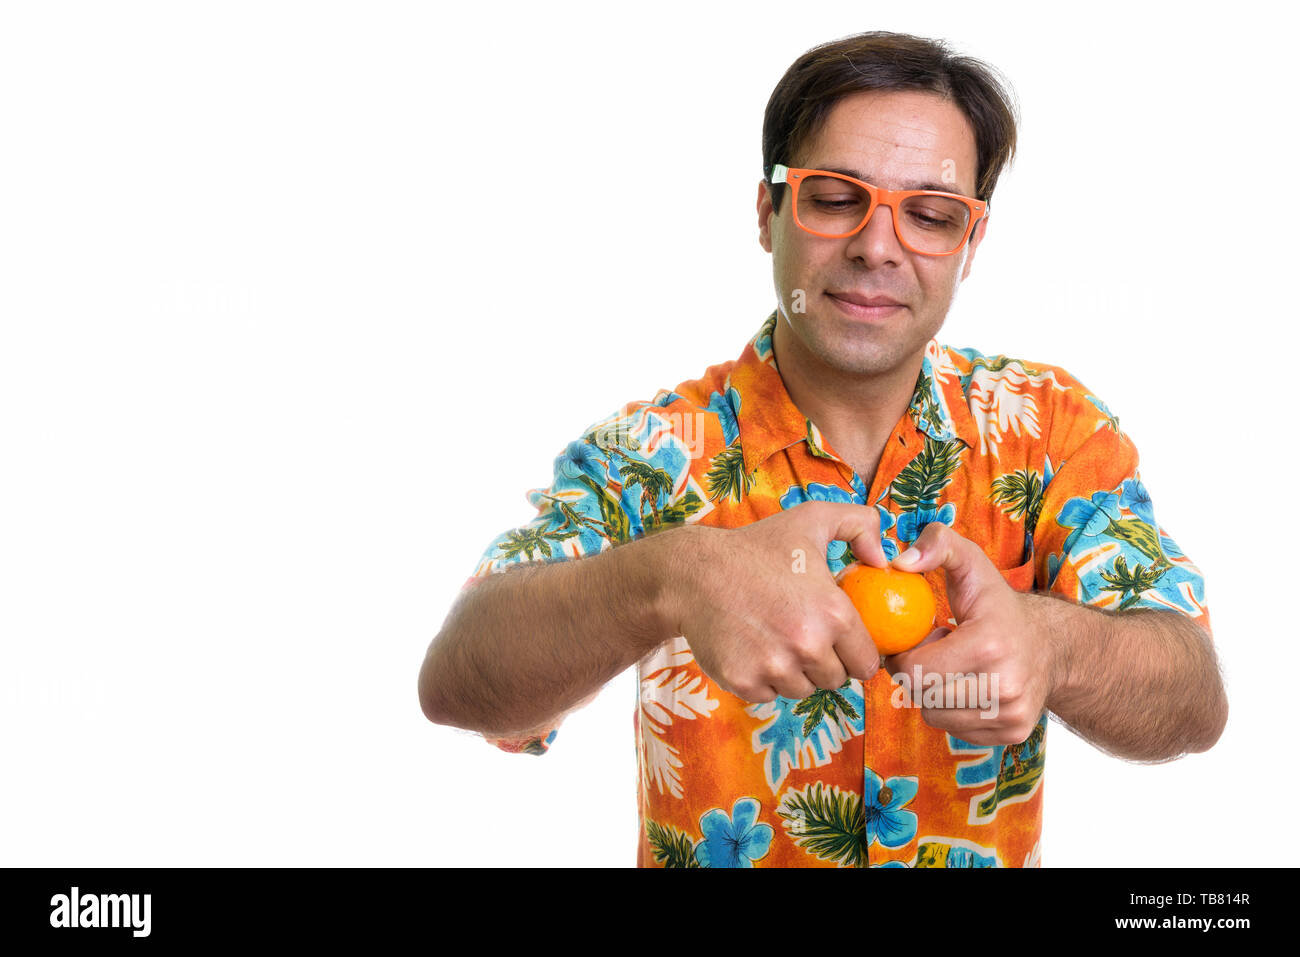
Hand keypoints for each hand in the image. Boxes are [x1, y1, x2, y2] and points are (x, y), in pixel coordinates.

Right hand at [664, 502, 887, 702]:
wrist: (692, 572)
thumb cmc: (755, 547)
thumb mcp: (812, 519)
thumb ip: (861, 525)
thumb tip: (885, 561)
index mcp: (833, 614)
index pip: (867, 663)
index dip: (854, 652)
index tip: (838, 640)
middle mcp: (808, 645)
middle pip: (835, 680)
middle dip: (823, 662)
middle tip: (800, 634)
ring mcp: (774, 668)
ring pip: (802, 690)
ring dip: (793, 672)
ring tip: (773, 637)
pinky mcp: (744, 682)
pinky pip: (768, 695)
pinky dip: (762, 679)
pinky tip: (750, 647)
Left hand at [887, 524, 1056, 745]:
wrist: (1051, 644)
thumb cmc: (997, 603)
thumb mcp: (971, 561)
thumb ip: (937, 544)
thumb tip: (900, 561)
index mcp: (989, 644)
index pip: (914, 670)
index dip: (901, 657)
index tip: (912, 643)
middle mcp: (1005, 685)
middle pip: (922, 695)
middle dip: (915, 674)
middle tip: (933, 653)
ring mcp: (1012, 713)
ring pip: (935, 717)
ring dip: (932, 694)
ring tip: (952, 668)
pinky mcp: (1013, 732)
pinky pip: (954, 731)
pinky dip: (951, 711)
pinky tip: (966, 685)